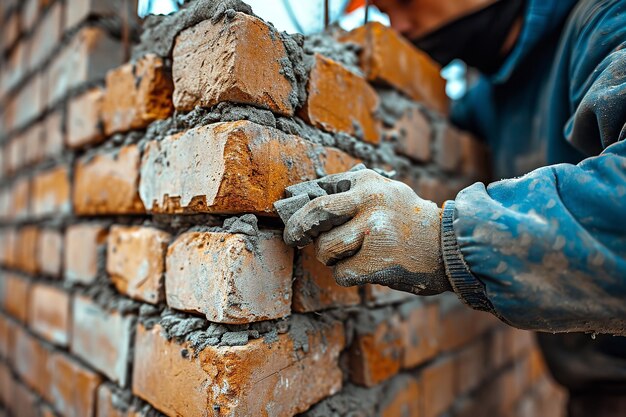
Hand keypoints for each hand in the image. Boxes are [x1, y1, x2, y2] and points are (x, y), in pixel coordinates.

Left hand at [283, 169, 451, 294]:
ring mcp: (373, 231)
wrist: (449, 245)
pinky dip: (346, 274)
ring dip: (330, 257)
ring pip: (325, 248)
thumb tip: (303, 199)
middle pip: (315, 213)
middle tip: (294, 238)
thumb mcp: (385, 190)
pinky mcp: (376, 261)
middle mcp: (370, 201)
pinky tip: (364, 267)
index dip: (300, 205)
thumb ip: (351, 192)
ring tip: (350, 254)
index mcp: (368, 181)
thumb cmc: (408, 219)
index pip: (320, 189)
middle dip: (298, 228)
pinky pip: (341, 273)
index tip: (292, 215)